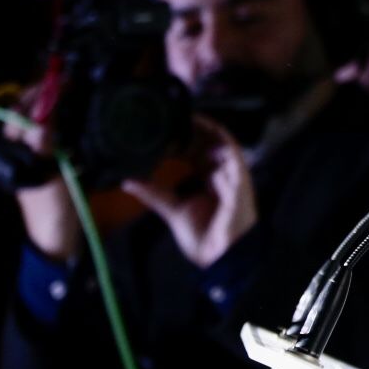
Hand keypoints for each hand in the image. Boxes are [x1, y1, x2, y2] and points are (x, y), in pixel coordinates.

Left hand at [7, 81, 79, 262]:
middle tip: (74, 83)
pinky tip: (86, 119)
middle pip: (33, 116)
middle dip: (49, 98)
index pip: (20, 113)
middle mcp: (23, 151)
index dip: (37, 95)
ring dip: (60, 109)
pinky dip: (70, 125)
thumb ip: (43, 148)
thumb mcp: (48, 175)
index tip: (60, 81)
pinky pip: (61, 137)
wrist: (59, 237)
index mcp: (14, 152)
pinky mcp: (57, 165)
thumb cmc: (51, 207)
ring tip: (81, 95)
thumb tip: (42, 121)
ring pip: (47, 125)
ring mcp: (40, 157)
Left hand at [122, 115, 258, 269]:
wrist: (221, 255)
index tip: (168, 125)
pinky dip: (223, 139)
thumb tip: (128, 182)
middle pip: (209, 144)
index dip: (185, 138)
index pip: (197, 152)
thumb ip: (154, 194)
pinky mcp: (240, 178)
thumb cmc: (204, 236)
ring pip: (221, 144)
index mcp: (207, 181)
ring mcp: (231, 175)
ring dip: (208, 129)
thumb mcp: (173, 210)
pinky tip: (211, 128)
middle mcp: (220, 175)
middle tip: (176, 113)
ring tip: (191, 115)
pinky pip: (233, 153)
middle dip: (195, 129)